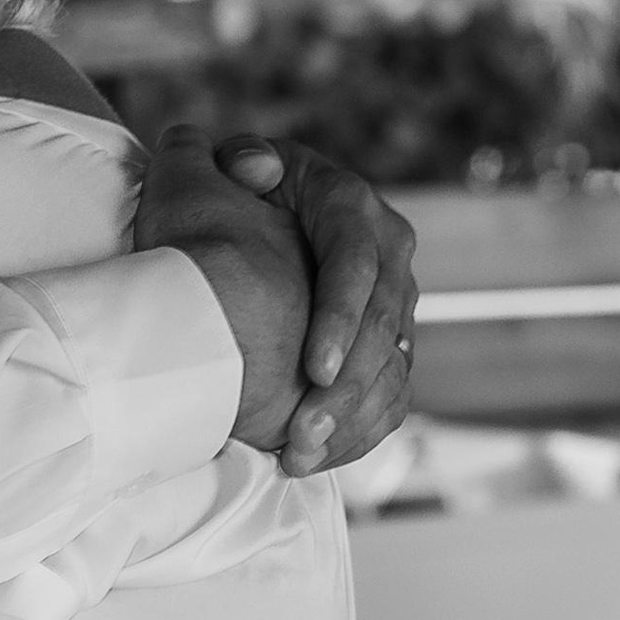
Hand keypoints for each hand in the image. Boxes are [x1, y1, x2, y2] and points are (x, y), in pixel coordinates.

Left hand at [138, 129, 416, 476]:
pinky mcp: (388, 341)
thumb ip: (235, 158)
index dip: (340, 317)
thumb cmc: (230, 194)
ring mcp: (392, 299)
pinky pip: (388, 393)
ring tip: (300, 455)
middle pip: (381, 324)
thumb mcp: (228, 164)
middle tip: (302, 432)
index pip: (357, 261)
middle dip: (346, 386)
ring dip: (347, 416)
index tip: (313, 369)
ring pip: (389, 365)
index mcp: (349, 204)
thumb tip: (257, 169)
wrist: (256, 227)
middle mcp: (385, 251)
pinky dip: (354, 431)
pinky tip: (314, 460)